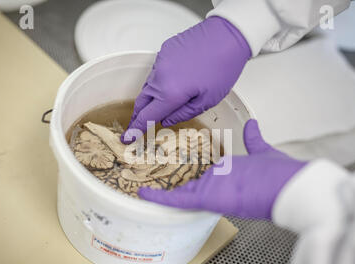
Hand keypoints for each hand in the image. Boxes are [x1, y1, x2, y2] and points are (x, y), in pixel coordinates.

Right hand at [121, 16, 250, 143]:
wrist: (228, 35)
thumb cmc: (223, 67)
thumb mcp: (207, 100)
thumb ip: (183, 113)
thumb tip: (167, 120)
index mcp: (170, 93)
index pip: (147, 116)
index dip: (136, 129)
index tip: (127, 138)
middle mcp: (160, 77)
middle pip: (142, 101)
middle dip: (139, 115)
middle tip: (138, 126)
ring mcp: (161, 62)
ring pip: (149, 85)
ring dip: (152, 97)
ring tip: (163, 104)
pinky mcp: (165, 51)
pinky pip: (158, 71)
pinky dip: (161, 80)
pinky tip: (176, 81)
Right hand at [138, 120, 306, 219]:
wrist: (289, 188)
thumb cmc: (277, 175)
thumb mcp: (262, 153)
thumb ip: (254, 141)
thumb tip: (252, 125)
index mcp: (230, 178)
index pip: (209, 179)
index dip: (196, 179)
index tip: (184, 177)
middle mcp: (218, 186)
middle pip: (192, 187)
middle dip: (175, 187)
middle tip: (153, 182)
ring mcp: (211, 191)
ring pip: (182, 193)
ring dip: (163, 194)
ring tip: (143, 190)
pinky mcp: (206, 198)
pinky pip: (177, 199)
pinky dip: (160, 198)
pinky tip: (144, 195)